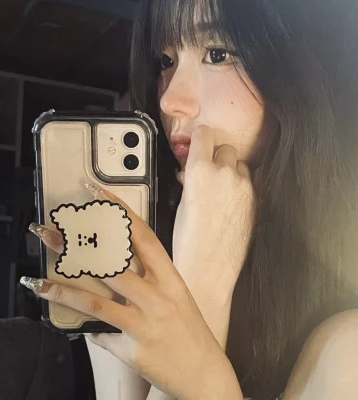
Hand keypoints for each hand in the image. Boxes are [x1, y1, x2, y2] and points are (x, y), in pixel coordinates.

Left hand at [22, 187, 242, 399]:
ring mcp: (145, 323)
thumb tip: (114, 266)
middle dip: (80, 243)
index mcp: (170, 278)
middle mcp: (158, 296)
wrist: (204, 372)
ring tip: (39, 279)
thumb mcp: (175, 296)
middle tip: (53, 229)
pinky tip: (70, 320)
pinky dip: (85, 326)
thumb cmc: (189, 330)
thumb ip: (148, 279)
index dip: (119, 212)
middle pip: (114, 263)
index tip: (97, 194)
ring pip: (98, 300)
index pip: (142, 236)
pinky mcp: (133, 348)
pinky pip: (101, 333)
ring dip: (66, 288)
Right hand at [173, 127, 255, 346]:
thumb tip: (193, 171)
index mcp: (199, 171)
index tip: (198, 144)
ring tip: (220, 187)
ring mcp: (243, 186)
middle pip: (225, 147)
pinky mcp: (254, 199)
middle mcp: (224, 173)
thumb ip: (192, 179)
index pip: (204, 134)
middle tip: (208, 170)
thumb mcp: (182, 203)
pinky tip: (230, 201)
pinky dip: (240, 184)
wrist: (209, 267)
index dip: (200, 139)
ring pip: (239, 163)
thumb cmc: (188, 241)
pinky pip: (249, 181)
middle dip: (216, 155)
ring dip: (230, 169)